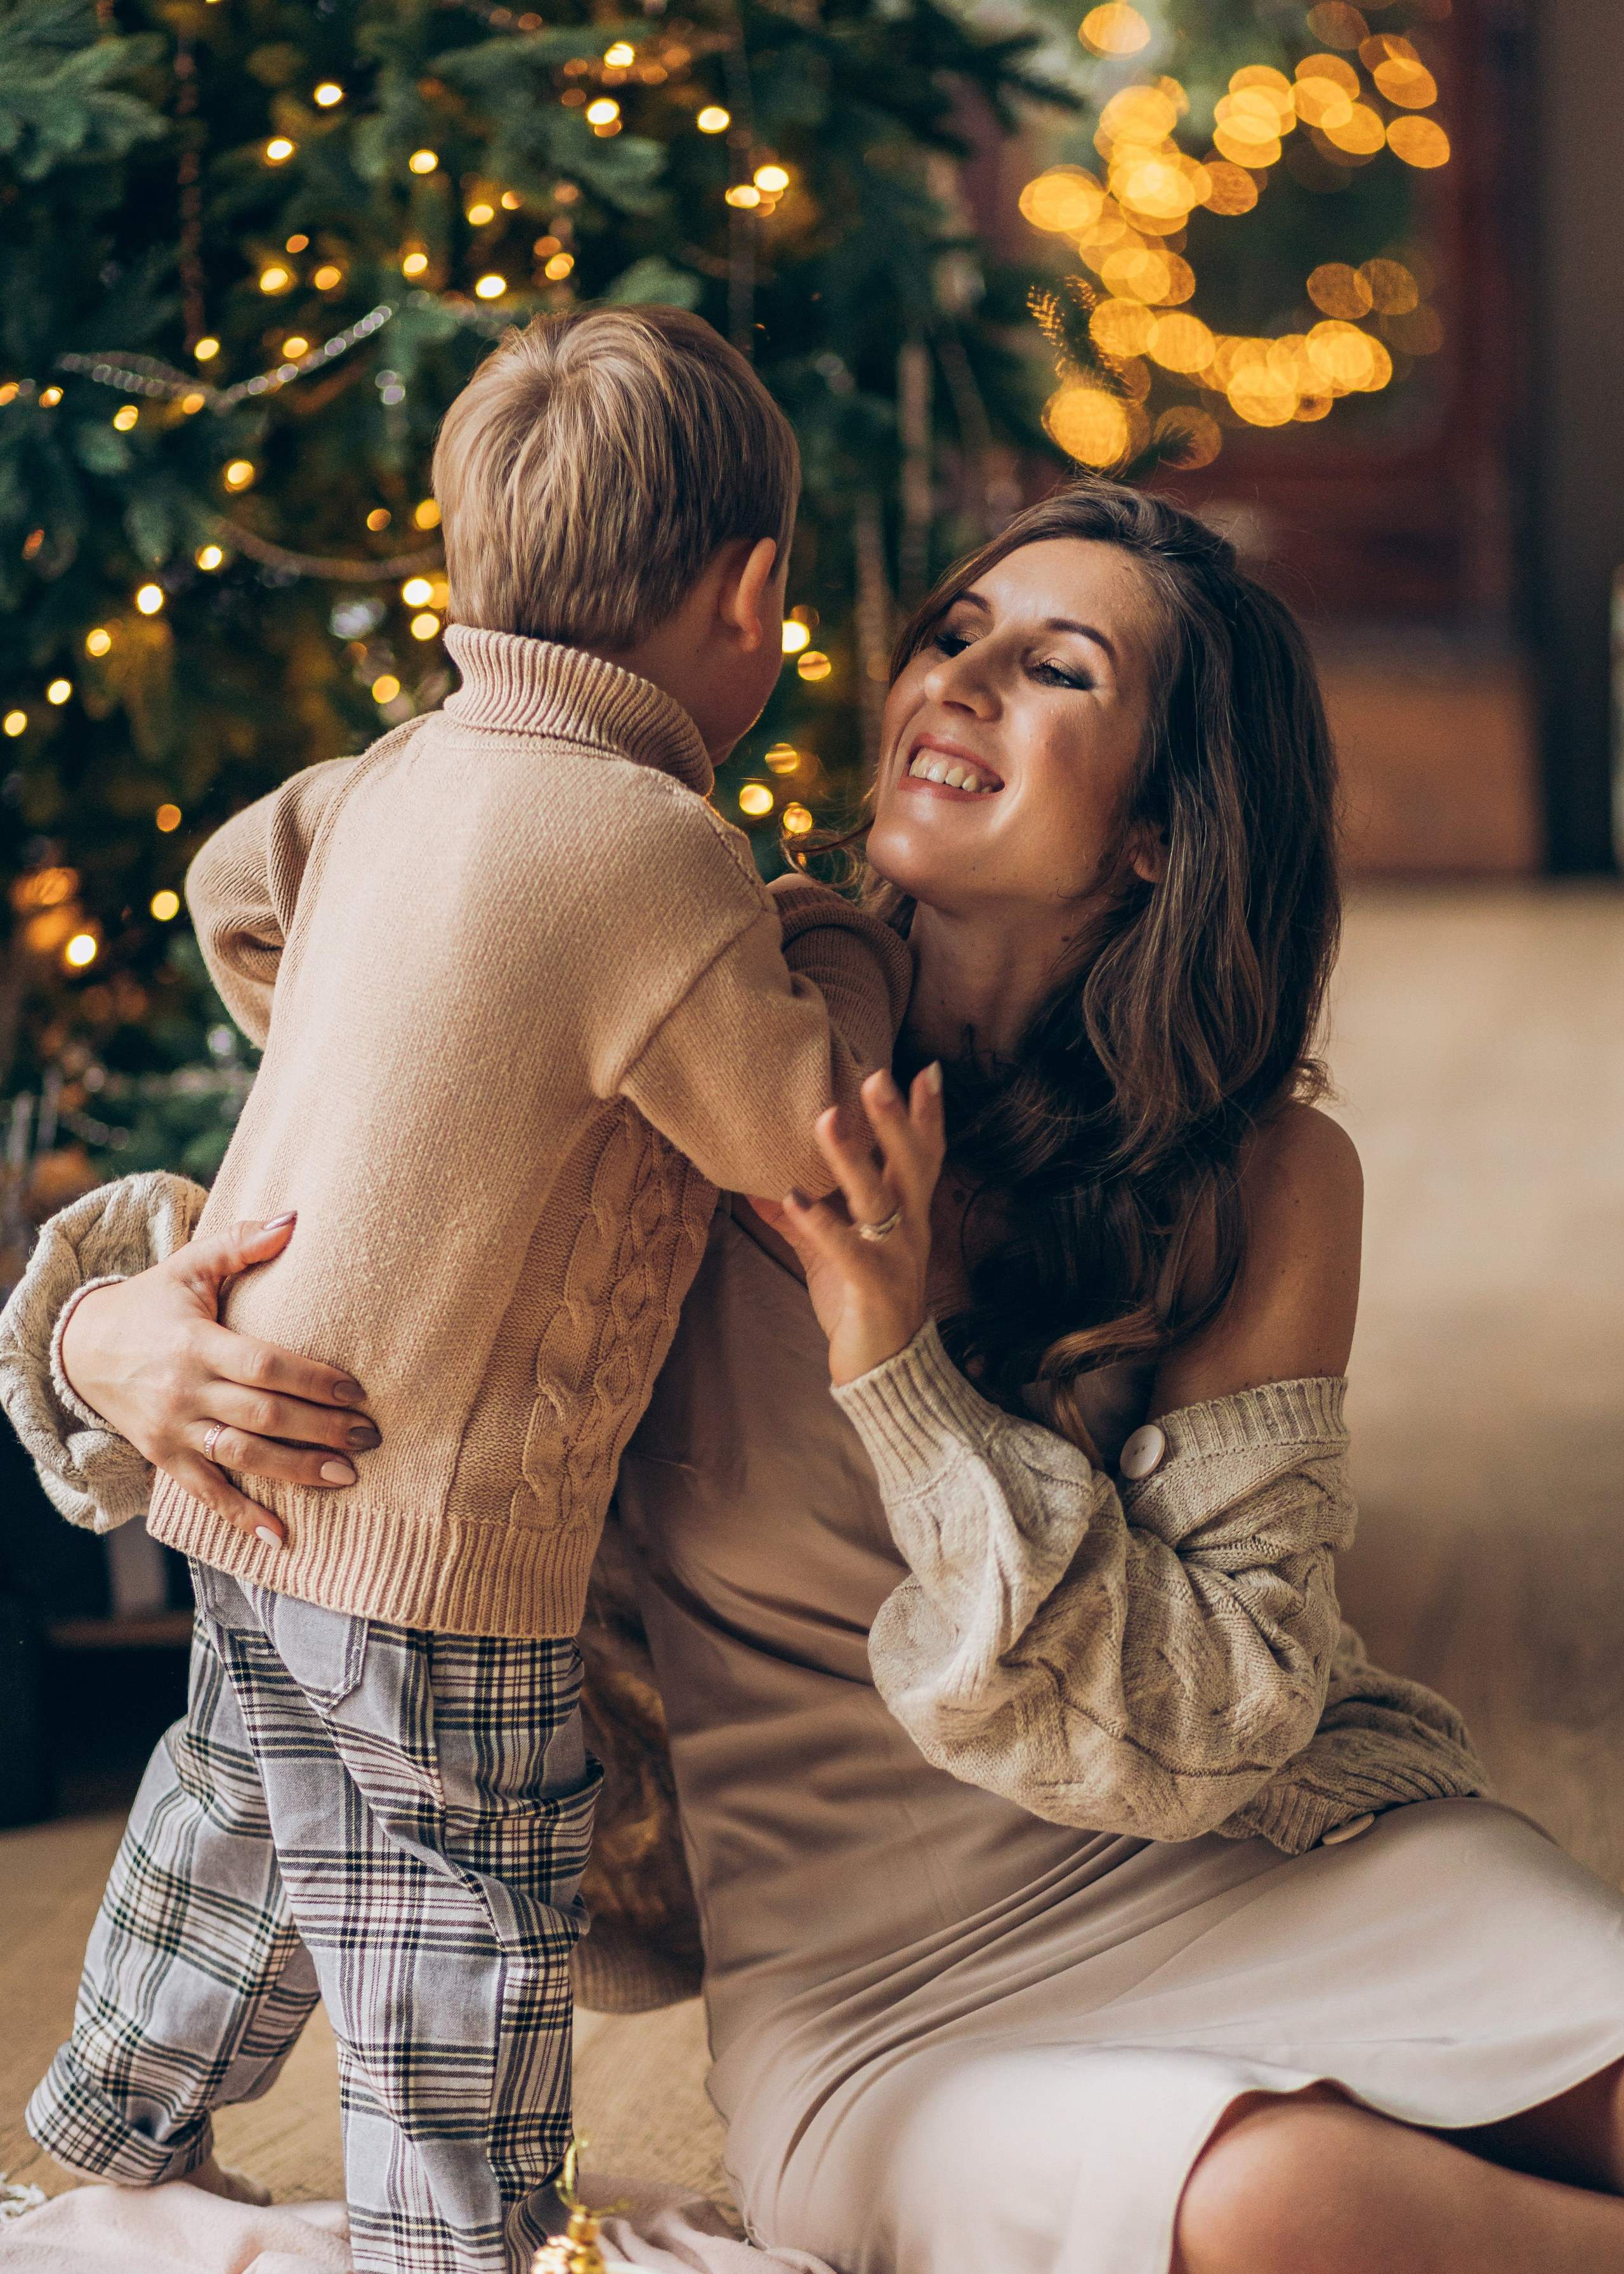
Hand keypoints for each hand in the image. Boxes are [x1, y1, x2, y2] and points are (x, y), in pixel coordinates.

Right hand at [59, 1214, 376, 1545]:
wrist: (83, 1348)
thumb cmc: (153, 1301)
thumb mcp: (190, 1264)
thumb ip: (241, 1242)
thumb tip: (295, 1220)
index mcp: (196, 1343)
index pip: (264, 1366)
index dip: (312, 1380)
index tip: (356, 1390)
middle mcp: (185, 1392)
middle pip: (262, 1417)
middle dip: (320, 1430)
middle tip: (370, 1436)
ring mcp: (174, 1431)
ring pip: (242, 1459)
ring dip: (297, 1472)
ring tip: (347, 1476)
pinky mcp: (165, 1459)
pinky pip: (207, 1494)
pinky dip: (243, 1518)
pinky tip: (282, 1537)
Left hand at [751, 1064, 942, 1385]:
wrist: (885, 1373)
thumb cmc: (860, 1306)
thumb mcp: (830, 1255)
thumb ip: (802, 1220)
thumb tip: (757, 1186)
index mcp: (907, 1217)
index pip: (924, 1157)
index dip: (928, 1116)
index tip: (927, 1071)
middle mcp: (911, 1231)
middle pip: (911, 1165)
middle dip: (896, 1119)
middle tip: (878, 1075)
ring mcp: (896, 1259)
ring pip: (878, 1199)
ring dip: (850, 1157)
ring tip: (825, 1118)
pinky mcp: (874, 1288)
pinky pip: (849, 1251)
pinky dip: (821, 1224)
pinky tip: (793, 1198)